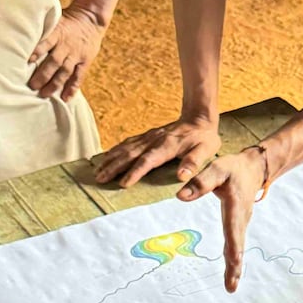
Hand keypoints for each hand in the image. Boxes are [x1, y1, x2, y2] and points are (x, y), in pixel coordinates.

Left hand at [28, 6, 104, 100]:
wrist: (91, 18)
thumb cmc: (67, 19)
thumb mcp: (54, 19)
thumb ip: (43, 30)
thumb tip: (21, 35)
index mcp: (58, 33)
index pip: (46, 43)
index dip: (37, 52)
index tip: (27, 61)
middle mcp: (66, 46)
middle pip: (54, 62)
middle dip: (43, 75)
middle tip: (32, 86)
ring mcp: (76, 55)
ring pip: (65, 72)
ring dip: (54, 84)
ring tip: (44, 94)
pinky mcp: (85, 61)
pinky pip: (79, 76)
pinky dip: (72, 88)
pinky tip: (65, 98)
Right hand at [95, 115, 220, 188]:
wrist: (199, 118)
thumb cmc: (204, 138)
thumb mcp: (205, 150)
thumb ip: (193, 162)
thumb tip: (182, 176)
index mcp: (167, 146)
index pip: (148, 160)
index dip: (135, 172)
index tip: (123, 183)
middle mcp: (154, 140)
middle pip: (130, 154)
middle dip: (114, 167)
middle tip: (99, 179)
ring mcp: (148, 137)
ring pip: (125, 148)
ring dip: (111, 159)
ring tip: (97, 171)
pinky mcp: (147, 136)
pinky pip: (127, 143)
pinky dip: (115, 150)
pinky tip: (106, 157)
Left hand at [175, 146, 265, 292]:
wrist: (252, 169)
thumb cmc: (233, 169)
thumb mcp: (218, 169)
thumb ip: (201, 182)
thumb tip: (180, 197)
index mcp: (236, 207)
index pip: (233, 228)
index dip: (234, 245)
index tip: (234, 261)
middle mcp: (241, 220)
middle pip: (238, 246)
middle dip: (235, 267)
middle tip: (231, 286)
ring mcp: (240, 224)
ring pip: (237, 248)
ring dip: (235, 268)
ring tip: (230, 286)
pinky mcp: (237, 226)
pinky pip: (235, 245)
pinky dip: (234, 261)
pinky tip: (231, 272)